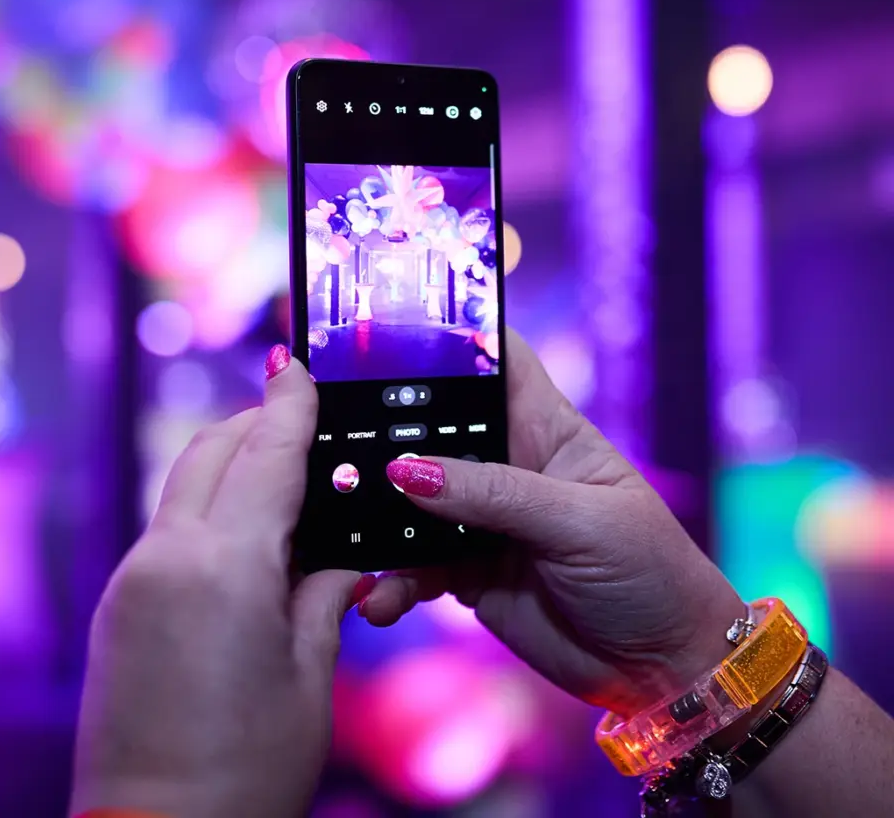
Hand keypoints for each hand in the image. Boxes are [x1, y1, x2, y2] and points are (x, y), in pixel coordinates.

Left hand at [71, 346, 366, 817]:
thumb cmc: (247, 771)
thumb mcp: (311, 673)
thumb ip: (327, 593)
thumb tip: (346, 557)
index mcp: (226, 566)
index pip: (266, 454)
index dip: (289, 403)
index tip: (298, 365)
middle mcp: (167, 556)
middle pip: (211, 450)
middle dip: (255, 422)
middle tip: (301, 421)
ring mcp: (133, 579)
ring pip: (185, 484)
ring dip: (231, 464)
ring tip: (284, 482)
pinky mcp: (119, 604)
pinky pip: (169, 528)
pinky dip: (209, 509)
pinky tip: (248, 539)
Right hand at [361, 330, 743, 716]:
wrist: (661, 669)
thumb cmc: (650, 573)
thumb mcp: (580, 523)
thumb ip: (494, 494)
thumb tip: (407, 471)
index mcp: (546, 429)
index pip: (496, 361)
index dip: (453, 338)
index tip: (392, 329)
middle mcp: (506, 466)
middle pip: (436, 428)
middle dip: (390, 430)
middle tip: (336, 438)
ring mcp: (482, 519)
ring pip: (413, 499)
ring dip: (379, 513)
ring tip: (344, 529)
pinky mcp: (466, 571)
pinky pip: (413, 566)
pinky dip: (392, 580)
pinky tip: (378, 597)